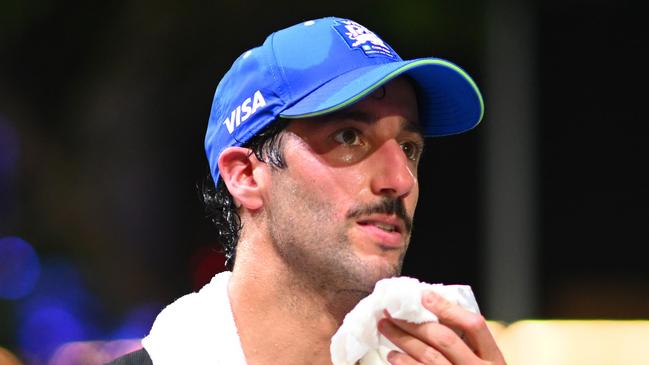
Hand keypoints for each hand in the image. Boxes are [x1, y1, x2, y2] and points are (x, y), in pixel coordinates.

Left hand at [377, 291, 505, 364]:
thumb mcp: (483, 360)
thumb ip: (466, 340)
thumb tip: (432, 309)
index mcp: (493, 357)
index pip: (474, 325)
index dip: (448, 308)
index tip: (424, 296)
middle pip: (445, 339)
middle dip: (415, 323)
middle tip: (391, 313)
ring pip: (429, 357)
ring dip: (404, 341)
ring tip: (387, 329)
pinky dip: (405, 363)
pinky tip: (393, 356)